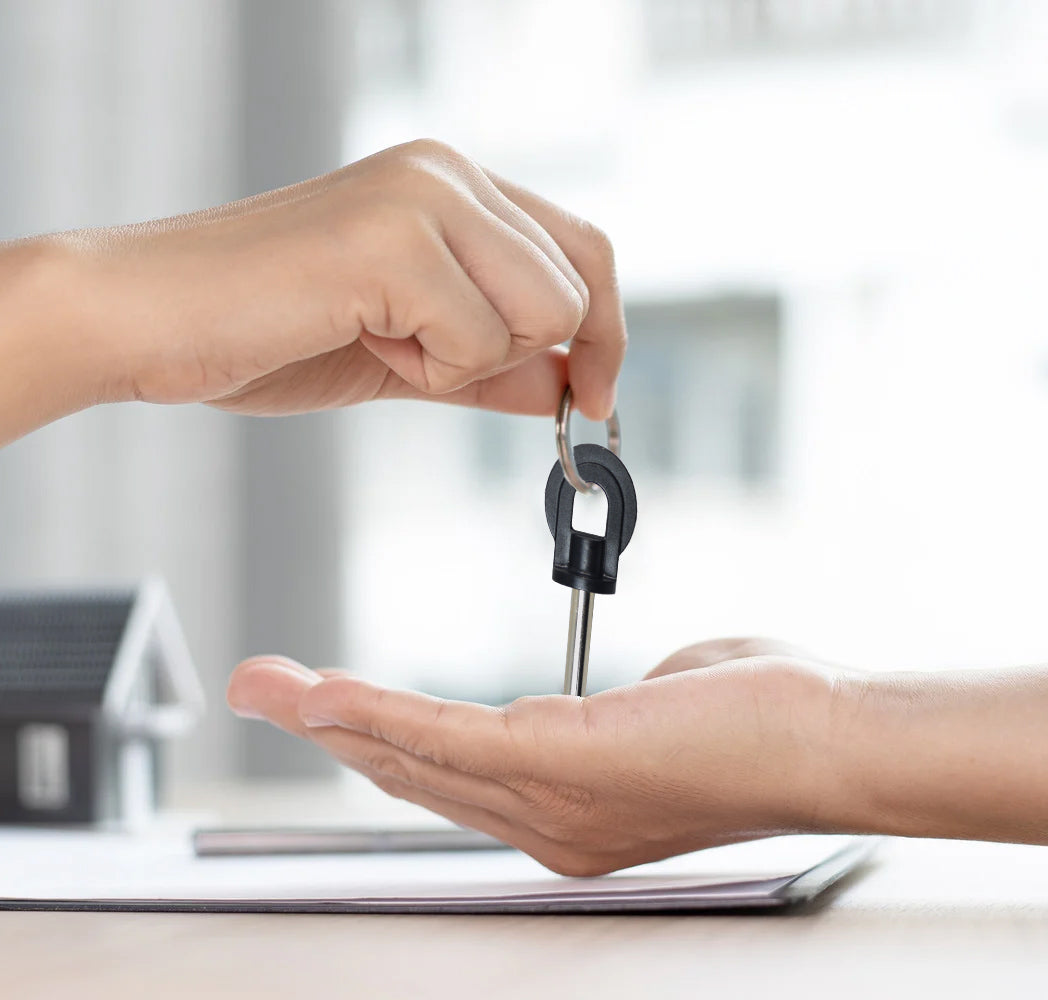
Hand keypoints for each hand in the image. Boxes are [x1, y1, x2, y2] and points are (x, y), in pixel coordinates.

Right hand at [48, 139, 624, 421]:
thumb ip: (496, 365)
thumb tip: (573, 385)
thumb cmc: (273, 330)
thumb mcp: (411, 356)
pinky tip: (357, 332)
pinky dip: (427, 366)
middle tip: (421, 352)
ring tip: (378, 334)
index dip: (607, 332)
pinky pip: (480, 338)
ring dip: (463, 359)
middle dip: (518, 353)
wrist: (156, 321)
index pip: (584, 250)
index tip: (597, 399)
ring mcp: (423, 196)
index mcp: (454, 187)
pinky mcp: (392, 237)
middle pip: (577, 286)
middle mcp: (449, 174)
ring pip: (542, 314)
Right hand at [227, 638, 844, 875]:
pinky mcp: (559, 762)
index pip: (454, 778)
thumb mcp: (666, 702)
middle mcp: (547, 826)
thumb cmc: (762, 718)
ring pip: (413, 757)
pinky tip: (328, 691)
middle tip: (266, 692)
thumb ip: (616, 701)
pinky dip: (378, 712)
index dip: (382, 744)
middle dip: (329, 731)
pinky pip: (446, 737)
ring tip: (270, 685)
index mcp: (570, 813)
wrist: (828, 738)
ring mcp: (549, 803)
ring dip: (332, 716)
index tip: (332, 711)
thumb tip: (606, 684)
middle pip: (412, 774)